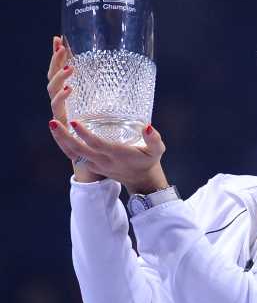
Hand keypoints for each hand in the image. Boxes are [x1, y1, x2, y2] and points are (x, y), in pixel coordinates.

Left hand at [46, 35, 167, 192]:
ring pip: (72, 154)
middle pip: (78, 150)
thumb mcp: (157, 150)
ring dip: (60, 140)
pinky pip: (74, 155)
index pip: (97, 144)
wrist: (141, 180)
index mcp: (116, 155)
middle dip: (64, 136)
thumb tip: (147, 127)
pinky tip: (59, 132)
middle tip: (53, 122)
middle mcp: (102, 161)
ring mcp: (95, 164)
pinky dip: (64, 144)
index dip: (85, 134)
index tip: (74, 121)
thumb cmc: (149, 161)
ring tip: (52, 125)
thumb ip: (154, 139)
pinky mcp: (91, 165)